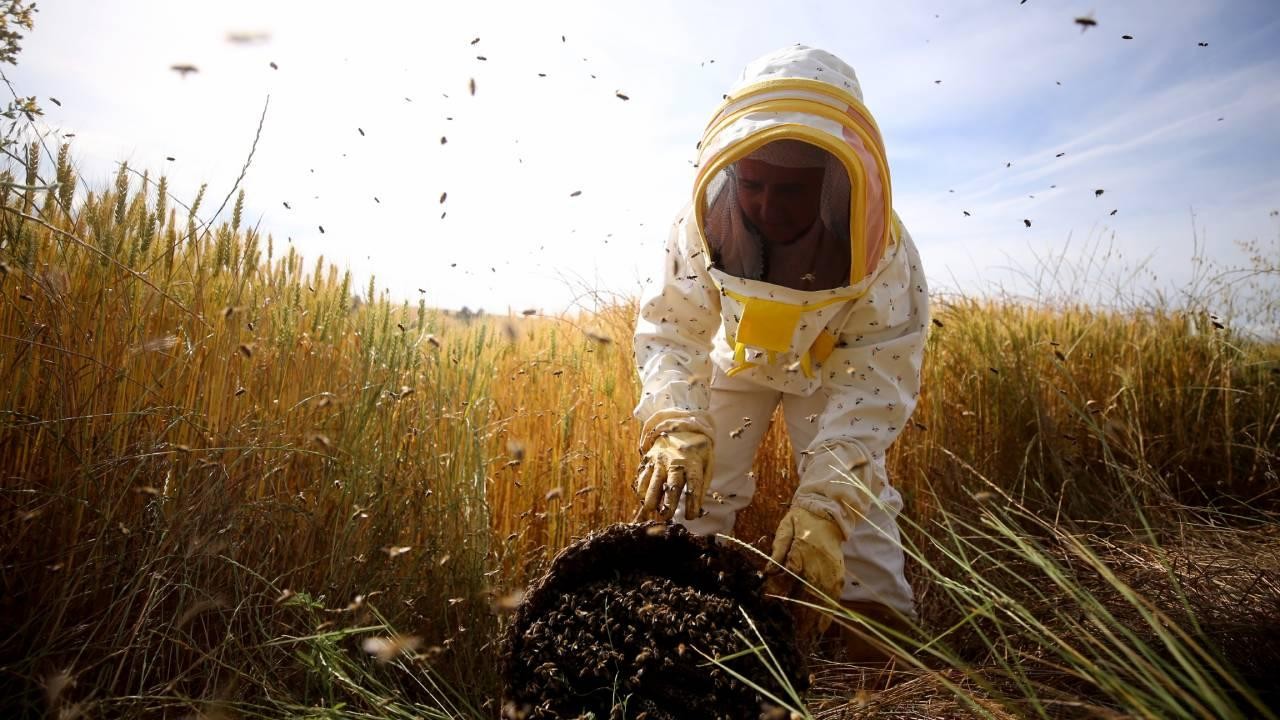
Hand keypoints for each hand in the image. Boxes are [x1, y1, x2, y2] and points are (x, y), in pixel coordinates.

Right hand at [634, 431, 712, 519]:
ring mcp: (660, 459)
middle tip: (666, 517)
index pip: (694, 485)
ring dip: (651, 497)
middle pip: (672, 484)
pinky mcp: (649, 459)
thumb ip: (703, 483)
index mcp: (693, 463)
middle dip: (669, 502)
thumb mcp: (707, 463)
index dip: (693, 503)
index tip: (691, 517)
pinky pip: (643, 475)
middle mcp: (675, 461)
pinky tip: (643, 498)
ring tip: (650, 509)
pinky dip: (642, 488)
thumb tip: (699, 506)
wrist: (680, 429)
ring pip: (653, 480)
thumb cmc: (695, 453)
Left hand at [764, 505, 845, 638]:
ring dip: (816, 619)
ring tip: (808, 638)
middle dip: (801, 618)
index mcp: (803, 553)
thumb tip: (769, 571)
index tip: (774, 613)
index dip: (782, 598)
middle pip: (809, 596)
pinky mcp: (839, 573)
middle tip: (792, 637)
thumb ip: (778, 550)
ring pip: (823, 600)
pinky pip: (835, 596)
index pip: (791, 580)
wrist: (827, 512)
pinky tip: (823, 626)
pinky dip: (829, 612)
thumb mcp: (785, 529)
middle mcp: (819, 565)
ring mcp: (831, 571)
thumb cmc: (801, 521)